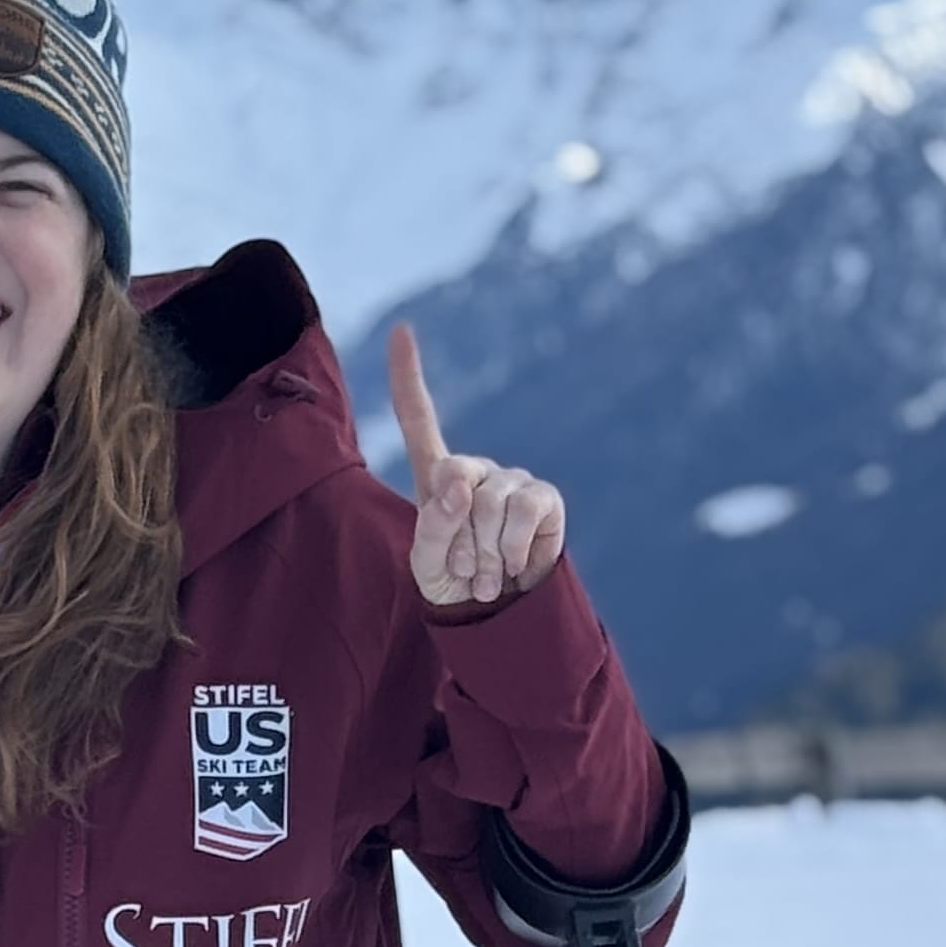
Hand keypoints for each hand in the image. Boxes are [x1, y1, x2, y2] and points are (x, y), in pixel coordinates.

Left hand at [386, 322, 565, 606]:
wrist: (499, 616)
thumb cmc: (454, 585)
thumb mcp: (426, 563)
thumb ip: (432, 525)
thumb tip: (461, 485)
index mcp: (436, 478)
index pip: (420, 419)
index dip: (408, 377)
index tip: (402, 329)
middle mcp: (475, 471)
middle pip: (453, 477)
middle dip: (454, 535)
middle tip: (463, 568)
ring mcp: (511, 481)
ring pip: (490, 501)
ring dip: (484, 552)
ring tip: (486, 576)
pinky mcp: (544, 498)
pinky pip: (525, 509)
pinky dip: (511, 546)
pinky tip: (512, 567)